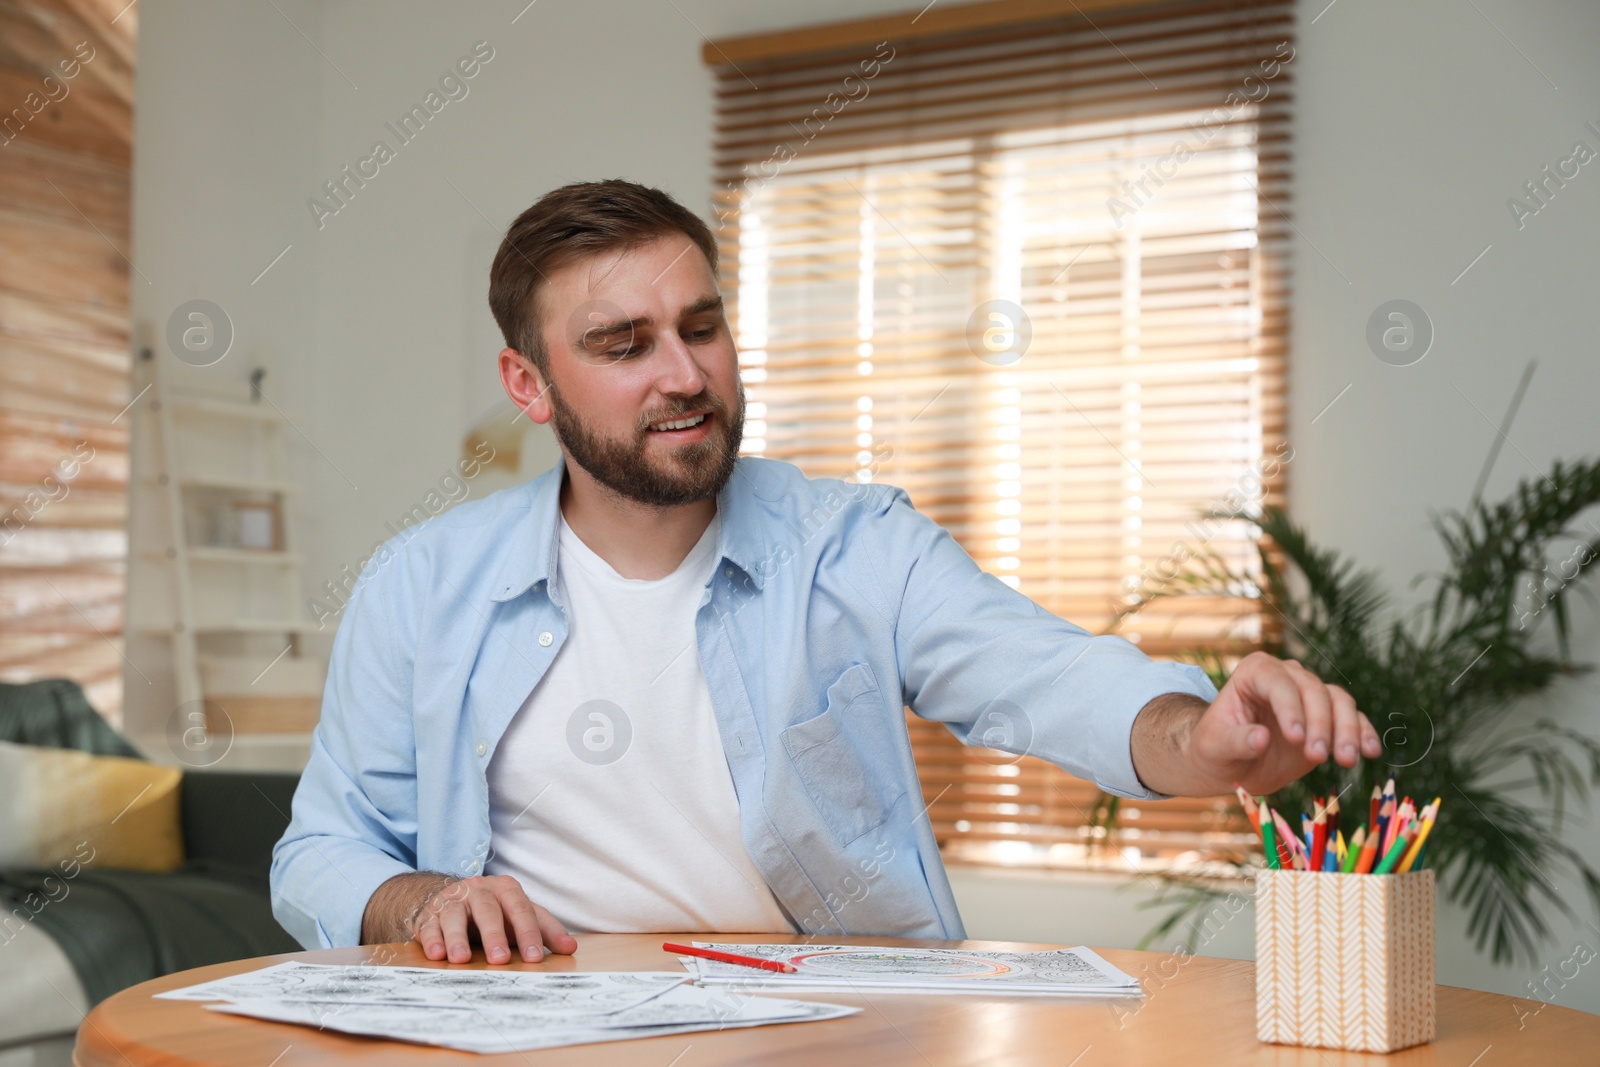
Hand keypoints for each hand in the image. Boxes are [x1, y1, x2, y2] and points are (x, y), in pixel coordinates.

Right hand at [410, 875, 576, 964]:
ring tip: (460, 959)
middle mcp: (479, 890)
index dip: (529, 933)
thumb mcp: (518, 915)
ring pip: (455, 915)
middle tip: (500, 960)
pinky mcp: (429, 913)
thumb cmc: (492, 911)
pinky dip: (432, 939)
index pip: (521, 910)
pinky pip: (429, 925)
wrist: (446, 897)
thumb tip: (570, 948)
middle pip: (488, 911)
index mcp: (506, 890)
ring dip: (457, 938)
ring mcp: (453, 900)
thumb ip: (544, 929)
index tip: (534, 958)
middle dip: (494, 935)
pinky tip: (436, 954)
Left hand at [1189, 652, 1381, 794]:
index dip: (1290, 708)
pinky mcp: (1328, 718)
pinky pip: (1352, 718)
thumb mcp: (1216, 747)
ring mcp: (1309, 695)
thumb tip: (1261, 738)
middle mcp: (1286, 676)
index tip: (1296, 738)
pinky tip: (1370, 752)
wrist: (1230, 762)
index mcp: (1254, 672)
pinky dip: (1363, 733)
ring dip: (1347, 729)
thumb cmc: (1215, 749)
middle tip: (1318, 757)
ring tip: (1346, 759)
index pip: (1278, 683)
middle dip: (1320, 723)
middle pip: (1313, 690)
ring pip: (1339, 701)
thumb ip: (1236, 742)